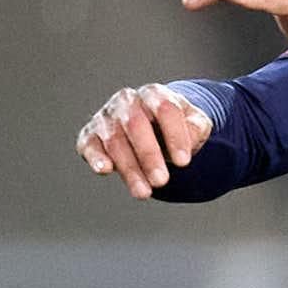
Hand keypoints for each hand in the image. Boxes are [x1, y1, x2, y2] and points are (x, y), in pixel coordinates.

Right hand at [75, 83, 215, 200]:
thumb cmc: (173, 127)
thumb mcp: (194, 124)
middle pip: (136, 125)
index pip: (165, 109)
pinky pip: (89, 145)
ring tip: (144, 192)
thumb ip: (197, 128)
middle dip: (149, 155)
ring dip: (129, 168)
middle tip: (162, 181)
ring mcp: (106, 118)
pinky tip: (105, 170)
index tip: (183, 162)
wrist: (152, 128)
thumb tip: (190, 138)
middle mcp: (127, 102)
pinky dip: (95, 157)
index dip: (175, 136)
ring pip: (114, 140)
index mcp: (154, 94)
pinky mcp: (90, 136)